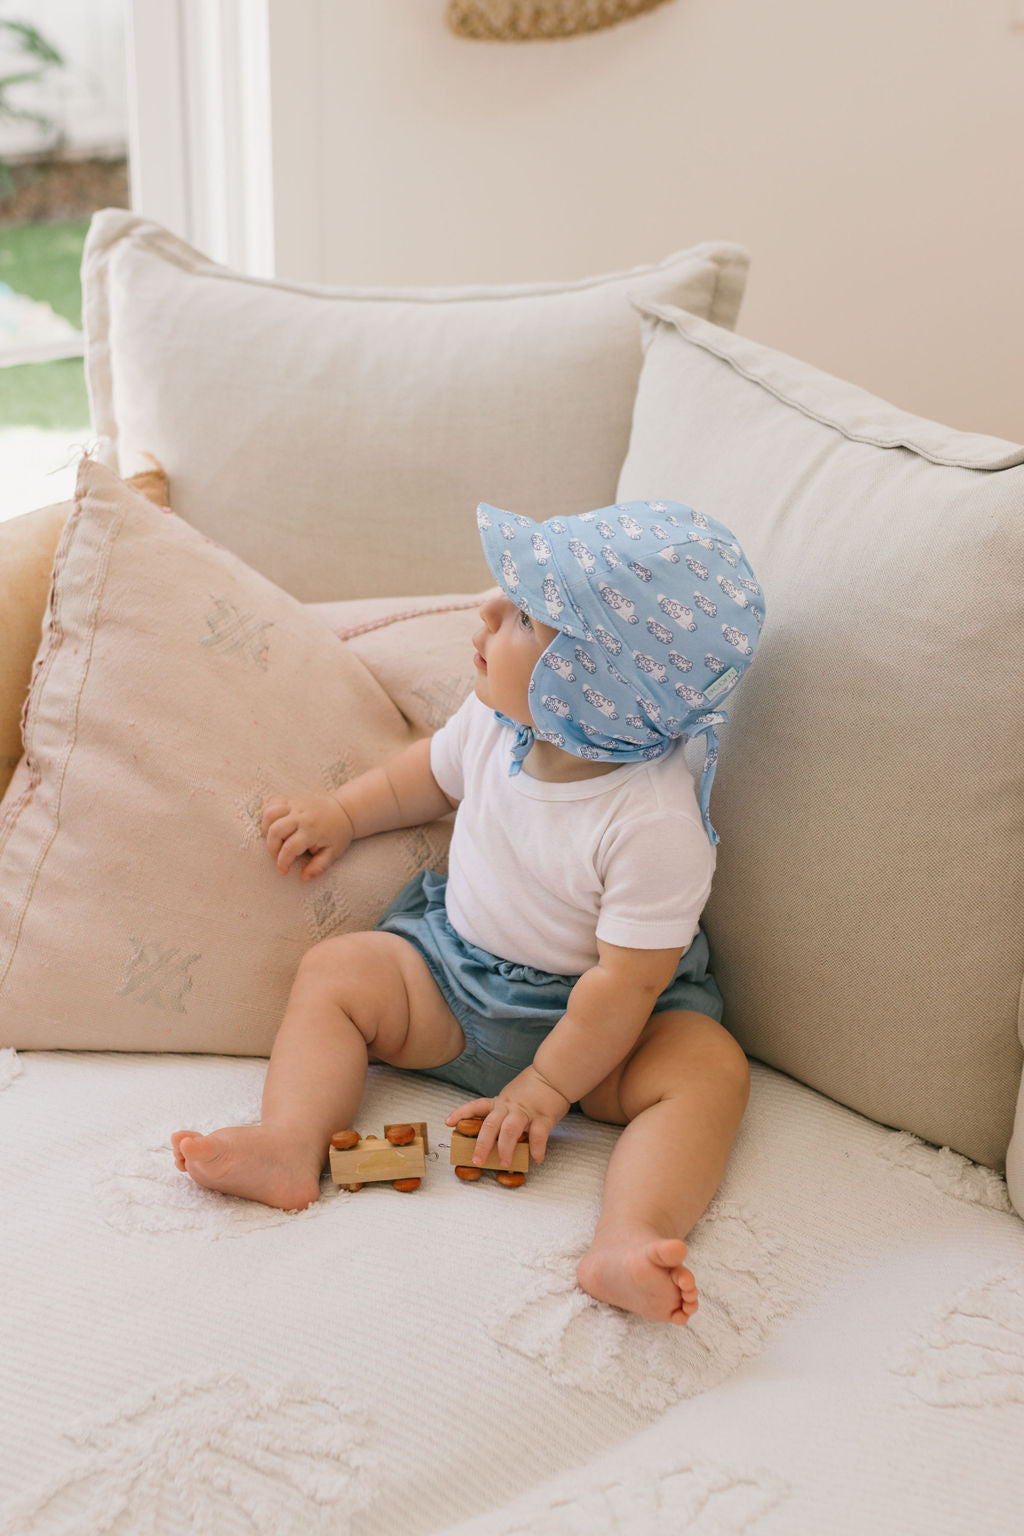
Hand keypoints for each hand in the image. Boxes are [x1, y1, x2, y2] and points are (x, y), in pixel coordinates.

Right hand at [261, 793, 353, 879]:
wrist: (344, 809)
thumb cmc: (338, 834)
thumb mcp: (332, 853)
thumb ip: (318, 867)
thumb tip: (304, 878)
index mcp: (312, 831)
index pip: (290, 848)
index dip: (283, 862)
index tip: (283, 871)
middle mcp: (302, 816)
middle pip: (275, 830)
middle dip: (272, 847)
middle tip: (278, 855)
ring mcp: (295, 805)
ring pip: (270, 814)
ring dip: (267, 828)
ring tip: (274, 838)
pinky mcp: (291, 799)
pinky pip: (272, 803)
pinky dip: (268, 815)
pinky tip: (274, 825)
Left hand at [445, 1065, 570, 1167]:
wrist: (554, 1075)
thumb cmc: (533, 1088)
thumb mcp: (512, 1096)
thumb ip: (503, 1111)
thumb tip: (495, 1135)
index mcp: (500, 1102)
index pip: (477, 1106)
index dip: (461, 1113)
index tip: (448, 1123)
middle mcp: (510, 1106)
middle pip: (490, 1124)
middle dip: (482, 1144)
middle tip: (477, 1160)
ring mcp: (526, 1111)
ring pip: (510, 1130)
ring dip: (505, 1148)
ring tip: (504, 1163)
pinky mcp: (544, 1116)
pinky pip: (538, 1135)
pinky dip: (536, 1149)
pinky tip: (536, 1159)